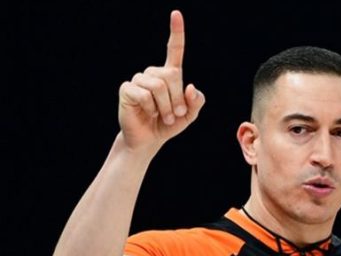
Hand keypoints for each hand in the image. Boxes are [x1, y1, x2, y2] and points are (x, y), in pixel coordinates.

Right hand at [117, 10, 204, 153]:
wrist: (149, 139)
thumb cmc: (168, 124)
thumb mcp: (189, 115)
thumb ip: (196, 102)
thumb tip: (191, 86)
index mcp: (169, 75)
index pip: (174, 50)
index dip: (176, 32)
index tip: (176, 14)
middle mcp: (153, 73)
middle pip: (171, 75)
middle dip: (178, 98)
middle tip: (177, 114)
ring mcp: (139, 79)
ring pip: (159, 86)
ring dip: (167, 106)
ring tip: (163, 116)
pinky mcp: (127, 89)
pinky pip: (145, 94)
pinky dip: (152, 108)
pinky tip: (148, 113)